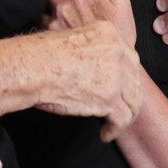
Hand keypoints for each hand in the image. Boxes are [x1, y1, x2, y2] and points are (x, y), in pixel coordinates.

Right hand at [30, 21, 143, 141]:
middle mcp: (118, 52)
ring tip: (113, 125)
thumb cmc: (41, 55)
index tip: (120, 91)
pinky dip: (115, 129)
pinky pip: (122, 119)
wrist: (33, 68)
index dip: (125, 78)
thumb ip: (93, 49)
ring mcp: (117, 76)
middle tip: (118, 111)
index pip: (129, 59)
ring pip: (132, 102)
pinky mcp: (110, 98)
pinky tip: (105, 134)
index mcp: (110, 33)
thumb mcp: (74, 37)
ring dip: (124, 116)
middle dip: (128, 98)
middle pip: (134, 81)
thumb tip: (99, 70)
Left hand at [46, 0, 136, 45]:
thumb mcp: (122, 4)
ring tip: (58, 11)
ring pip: (43, 5)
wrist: (109, 62)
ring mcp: (54, 23)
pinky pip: (40, 22)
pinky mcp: (49, 37)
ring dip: (48, 6)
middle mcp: (63, 8)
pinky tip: (54, 24)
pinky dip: (45, 20)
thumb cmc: (118, 33)